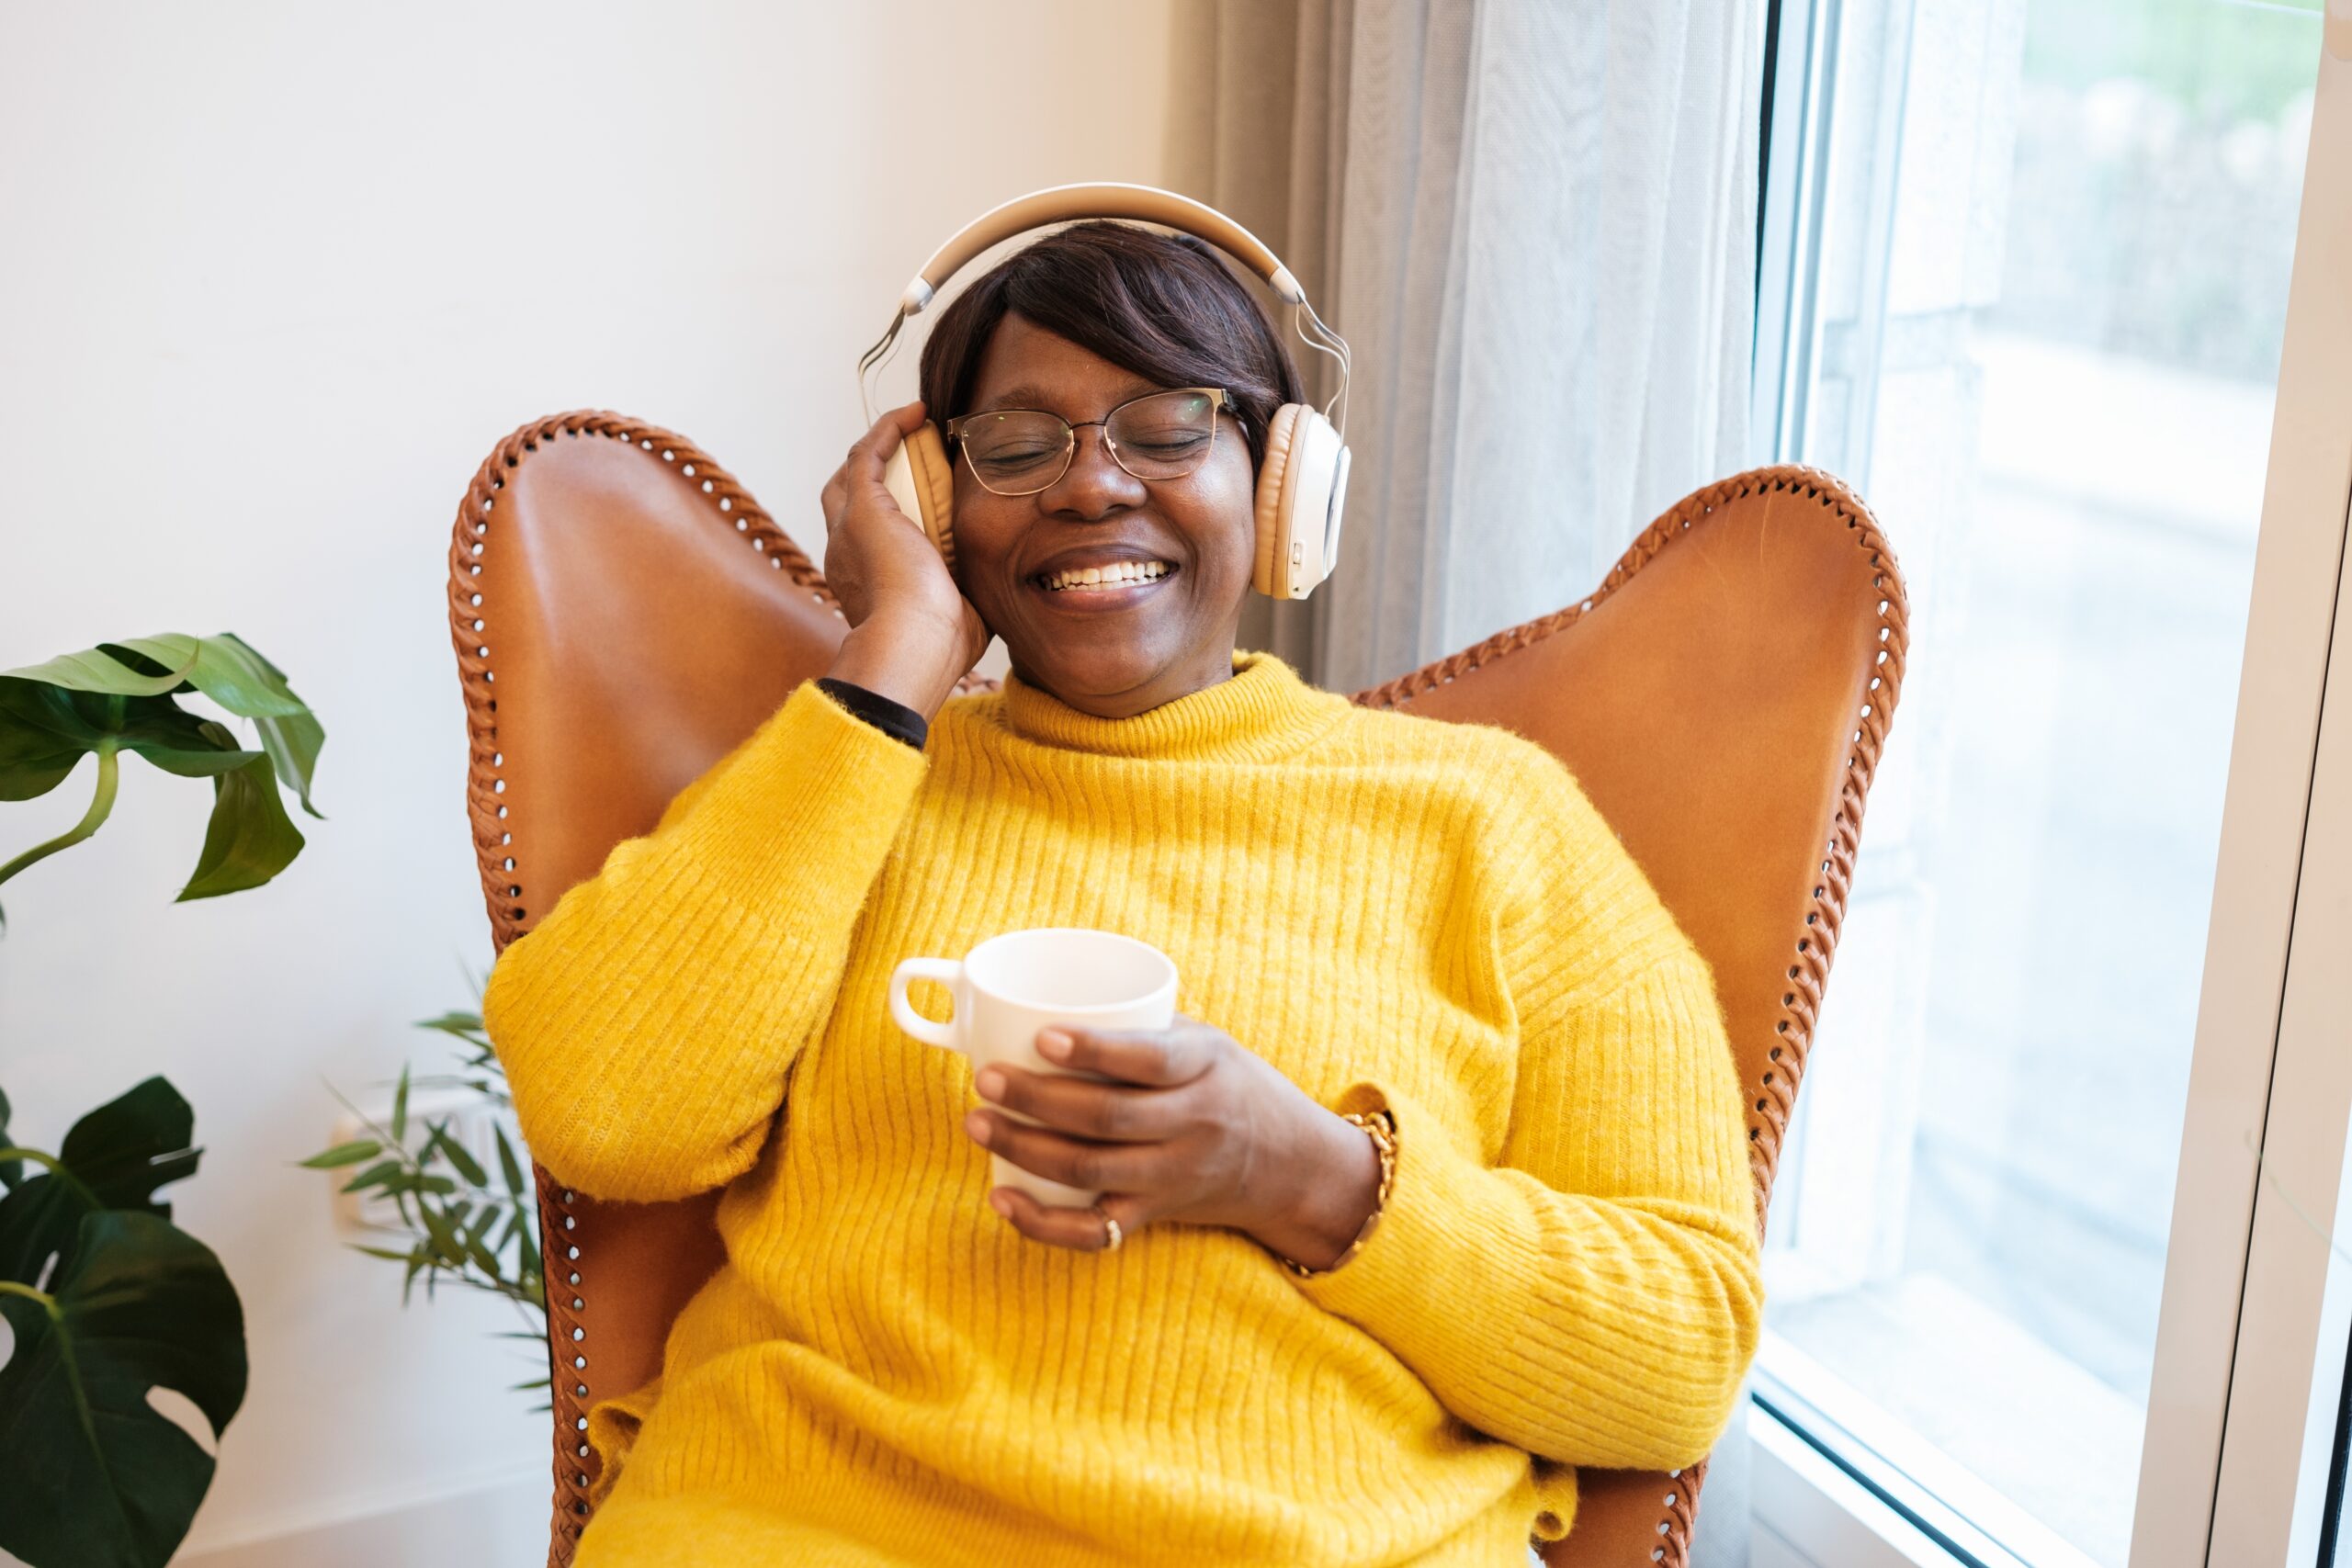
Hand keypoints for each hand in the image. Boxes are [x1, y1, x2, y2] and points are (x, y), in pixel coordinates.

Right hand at [819, 401, 990, 715]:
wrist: (915, 645)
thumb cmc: (940, 645)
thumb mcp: (956, 616)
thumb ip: (966, 598)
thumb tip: (994, 594)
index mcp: (865, 582)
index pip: (867, 536)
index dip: (890, 509)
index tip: (924, 491)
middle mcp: (846, 552)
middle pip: (846, 496)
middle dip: (876, 471)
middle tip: (914, 452)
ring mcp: (848, 528)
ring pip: (853, 472)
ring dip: (883, 445)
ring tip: (916, 425)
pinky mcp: (863, 507)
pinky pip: (870, 453)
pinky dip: (890, 430)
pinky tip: (917, 414)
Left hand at [963, 1011, 1383, 1265]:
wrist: (1291, 1165)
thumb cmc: (1230, 1085)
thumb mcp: (1206, 1042)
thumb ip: (1142, 1029)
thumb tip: (1042, 1006)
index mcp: (1205, 1068)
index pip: (1150, 1059)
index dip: (1094, 1049)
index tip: (1042, 1037)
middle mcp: (1193, 1125)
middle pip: (1107, 1117)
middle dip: (1037, 1099)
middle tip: (986, 1079)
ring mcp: (1173, 1176)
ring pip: (1090, 1171)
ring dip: (1024, 1149)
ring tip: (978, 1123)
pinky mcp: (1154, 1215)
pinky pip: (1092, 1232)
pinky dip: (1041, 1222)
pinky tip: (1001, 1199)